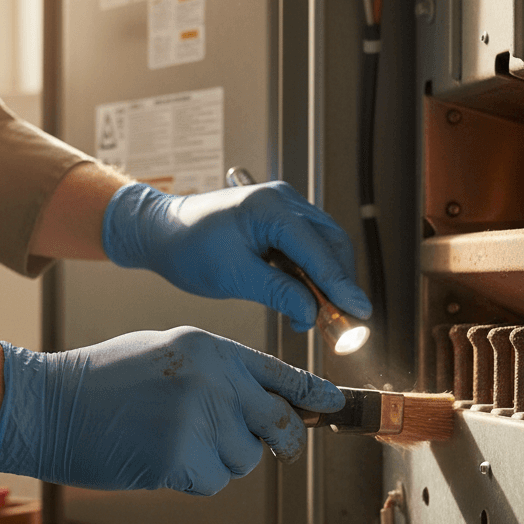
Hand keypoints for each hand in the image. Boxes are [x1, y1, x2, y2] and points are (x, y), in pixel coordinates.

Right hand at [0, 327, 344, 494]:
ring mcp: (199, 417)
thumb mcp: (168, 354)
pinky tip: (159, 457)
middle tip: (266, 445)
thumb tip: (265, 402)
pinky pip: (214, 480)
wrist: (50, 403)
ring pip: (245, 458)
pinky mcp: (182, 456)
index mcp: (212, 348)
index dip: (314, 394)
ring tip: (173, 439)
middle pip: (279, 422)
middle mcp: (214, 378)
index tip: (335, 407)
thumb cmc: (104, 380)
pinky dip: (192, 478)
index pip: (282, 372)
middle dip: (277, 440)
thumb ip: (219, 373)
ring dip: (218, 459)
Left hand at [101, 181, 371, 331]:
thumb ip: (277, 293)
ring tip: (322, 319)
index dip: (342, 285)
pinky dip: (311, 277)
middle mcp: (284, 200)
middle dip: (340, 284)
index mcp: (270, 207)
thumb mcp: (232, 277)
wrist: (162, 232)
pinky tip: (305, 304)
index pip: (318, 249)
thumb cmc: (188, 249)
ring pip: (323, 247)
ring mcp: (284, 208)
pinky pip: (307, 249)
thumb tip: (313, 313)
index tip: (360, 313)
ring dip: (326, 283)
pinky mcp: (279, 222)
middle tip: (344, 323)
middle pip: (331, 244)